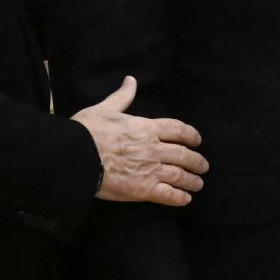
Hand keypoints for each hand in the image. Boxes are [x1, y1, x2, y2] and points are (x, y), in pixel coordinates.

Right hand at [73, 77, 208, 206]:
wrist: (76, 157)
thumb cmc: (87, 131)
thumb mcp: (105, 108)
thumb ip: (122, 97)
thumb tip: (131, 80)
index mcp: (146, 128)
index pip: (177, 129)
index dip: (190, 135)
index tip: (197, 140)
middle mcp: (153, 148)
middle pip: (183, 154)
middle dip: (196, 161)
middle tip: (203, 166)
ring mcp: (150, 170)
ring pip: (179, 175)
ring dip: (191, 180)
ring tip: (198, 184)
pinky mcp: (142, 189)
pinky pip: (167, 194)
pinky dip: (179, 197)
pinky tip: (185, 199)